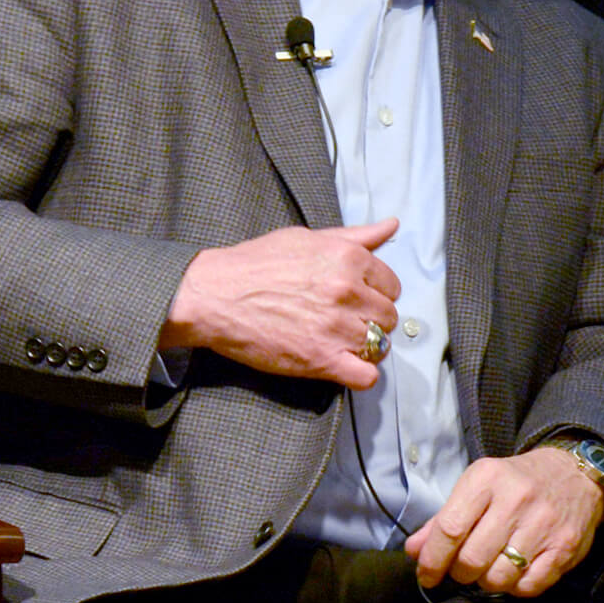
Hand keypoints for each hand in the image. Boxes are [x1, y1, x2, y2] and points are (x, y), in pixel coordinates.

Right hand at [161, 220, 402, 388]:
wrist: (212, 296)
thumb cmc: (254, 264)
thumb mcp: (306, 238)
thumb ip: (353, 236)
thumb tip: (391, 226)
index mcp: (348, 258)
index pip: (392, 285)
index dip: (376, 294)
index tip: (357, 299)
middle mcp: (348, 291)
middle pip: (389, 317)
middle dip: (372, 321)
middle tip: (345, 322)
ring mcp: (337, 327)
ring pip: (381, 345)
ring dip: (365, 347)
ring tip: (340, 342)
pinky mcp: (322, 359)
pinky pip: (367, 376)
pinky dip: (360, 374)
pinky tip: (343, 364)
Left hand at [407, 444, 603, 600]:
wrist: (577, 473)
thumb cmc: (518, 482)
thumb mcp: (478, 487)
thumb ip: (444, 519)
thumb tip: (414, 550)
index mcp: (487, 479)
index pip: (450, 529)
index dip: (432, 560)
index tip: (427, 575)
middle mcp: (516, 500)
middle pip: (472, 559)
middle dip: (461, 573)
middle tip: (464, 569)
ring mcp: (544, 525)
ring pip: (499, 578)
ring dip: (488, 582)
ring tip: (491, 569)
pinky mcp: (566, 547)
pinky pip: (529, 587)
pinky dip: (515, 588)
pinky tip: (515, 573)